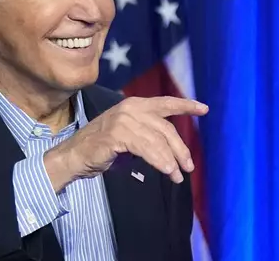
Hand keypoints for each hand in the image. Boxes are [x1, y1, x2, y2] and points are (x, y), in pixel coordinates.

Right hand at [43, 96, 208, 191]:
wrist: (73, 156)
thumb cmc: (101, 149)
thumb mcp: (128, 137)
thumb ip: (148, 137)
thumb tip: (173, 153)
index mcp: (134, 105)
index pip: (164, 103)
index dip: (185, 105)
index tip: (204, 109)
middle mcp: (130, 108)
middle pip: (166, 128)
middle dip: (180, 149)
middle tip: (189, 167)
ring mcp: (123, 120)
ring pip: (158, 140)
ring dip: (171, 160)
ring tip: (178, 176)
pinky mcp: (118, 134)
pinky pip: (147, 148)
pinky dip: (160, 161)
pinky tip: (167, 171)